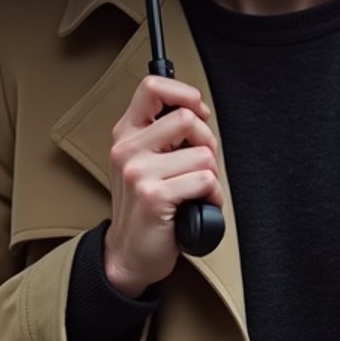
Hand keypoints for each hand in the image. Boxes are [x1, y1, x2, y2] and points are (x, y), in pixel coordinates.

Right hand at [103, 76, 222, 297]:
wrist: (129, 253)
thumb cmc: (147, 206)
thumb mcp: (146, 162)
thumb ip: (164, 133)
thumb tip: (198, 109)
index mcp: (127, 133)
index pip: (152, 87)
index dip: (185, 93)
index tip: (199, 112)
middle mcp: (127, 149)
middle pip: (187, 118)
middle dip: (208, 142)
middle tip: (200, 165)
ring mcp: (138, 172)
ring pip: (203, 154)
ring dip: (212, 177)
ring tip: (196, 191)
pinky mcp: (153, 195)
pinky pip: (205, 181)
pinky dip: (212, 196)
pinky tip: (198, 206)